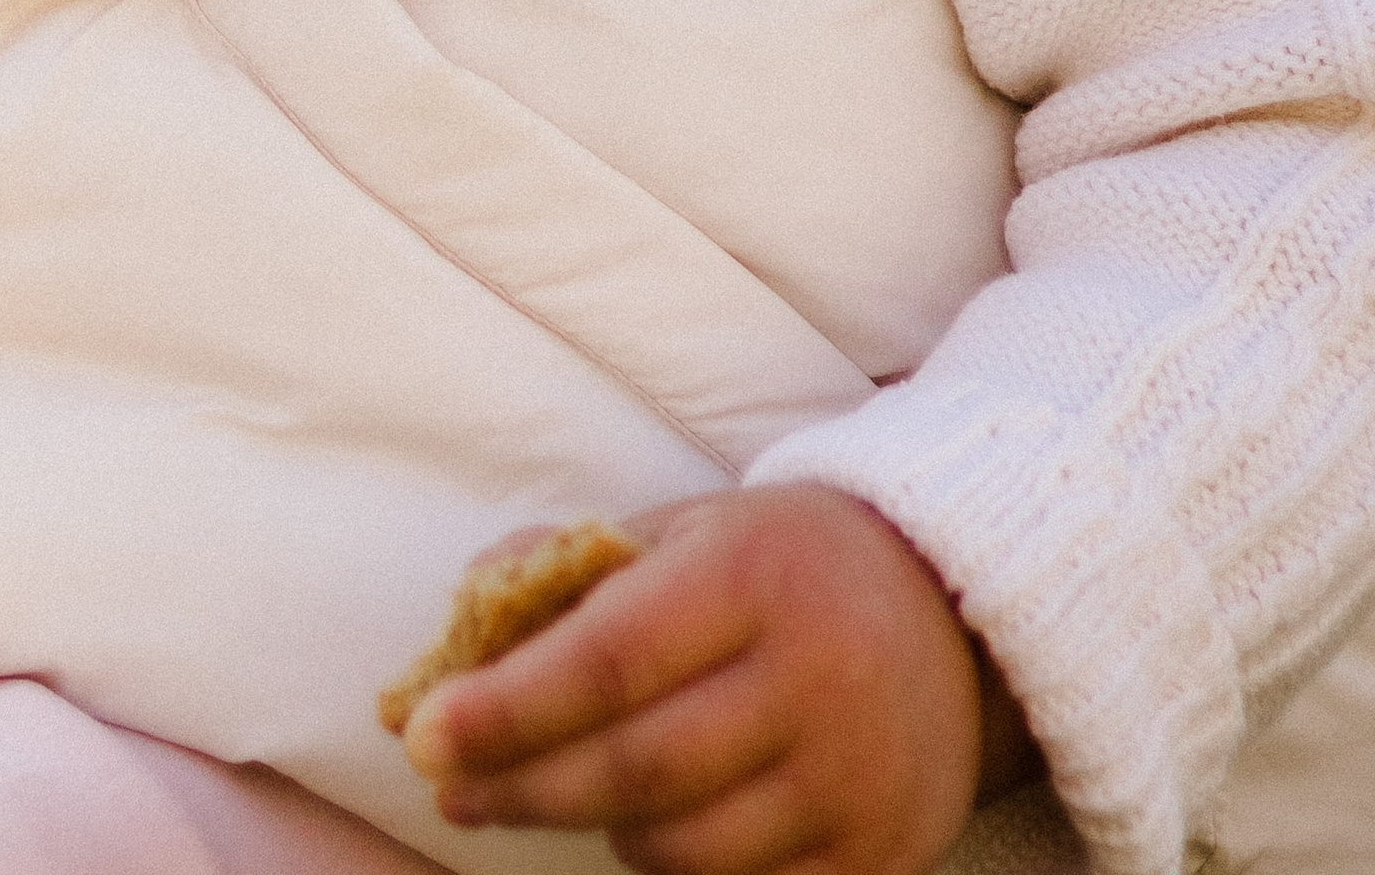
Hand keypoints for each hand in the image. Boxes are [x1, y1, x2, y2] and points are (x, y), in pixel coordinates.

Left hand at [402, 488, 1036, 873]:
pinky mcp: (876, 858)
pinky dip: (674, 870)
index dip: (506, 705)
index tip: (420, 734)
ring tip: (568, 788)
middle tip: (451, 789)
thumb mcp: (687, 533)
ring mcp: (850, 781)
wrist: (954, 614)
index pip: (608, 657)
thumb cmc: (781, 567)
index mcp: (752, 576)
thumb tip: (454, 637)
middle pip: (633, 767)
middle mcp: (811, 680)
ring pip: (680, 848)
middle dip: (522, 786)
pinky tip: (648, 828)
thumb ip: (571, 572)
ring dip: (598, 828)